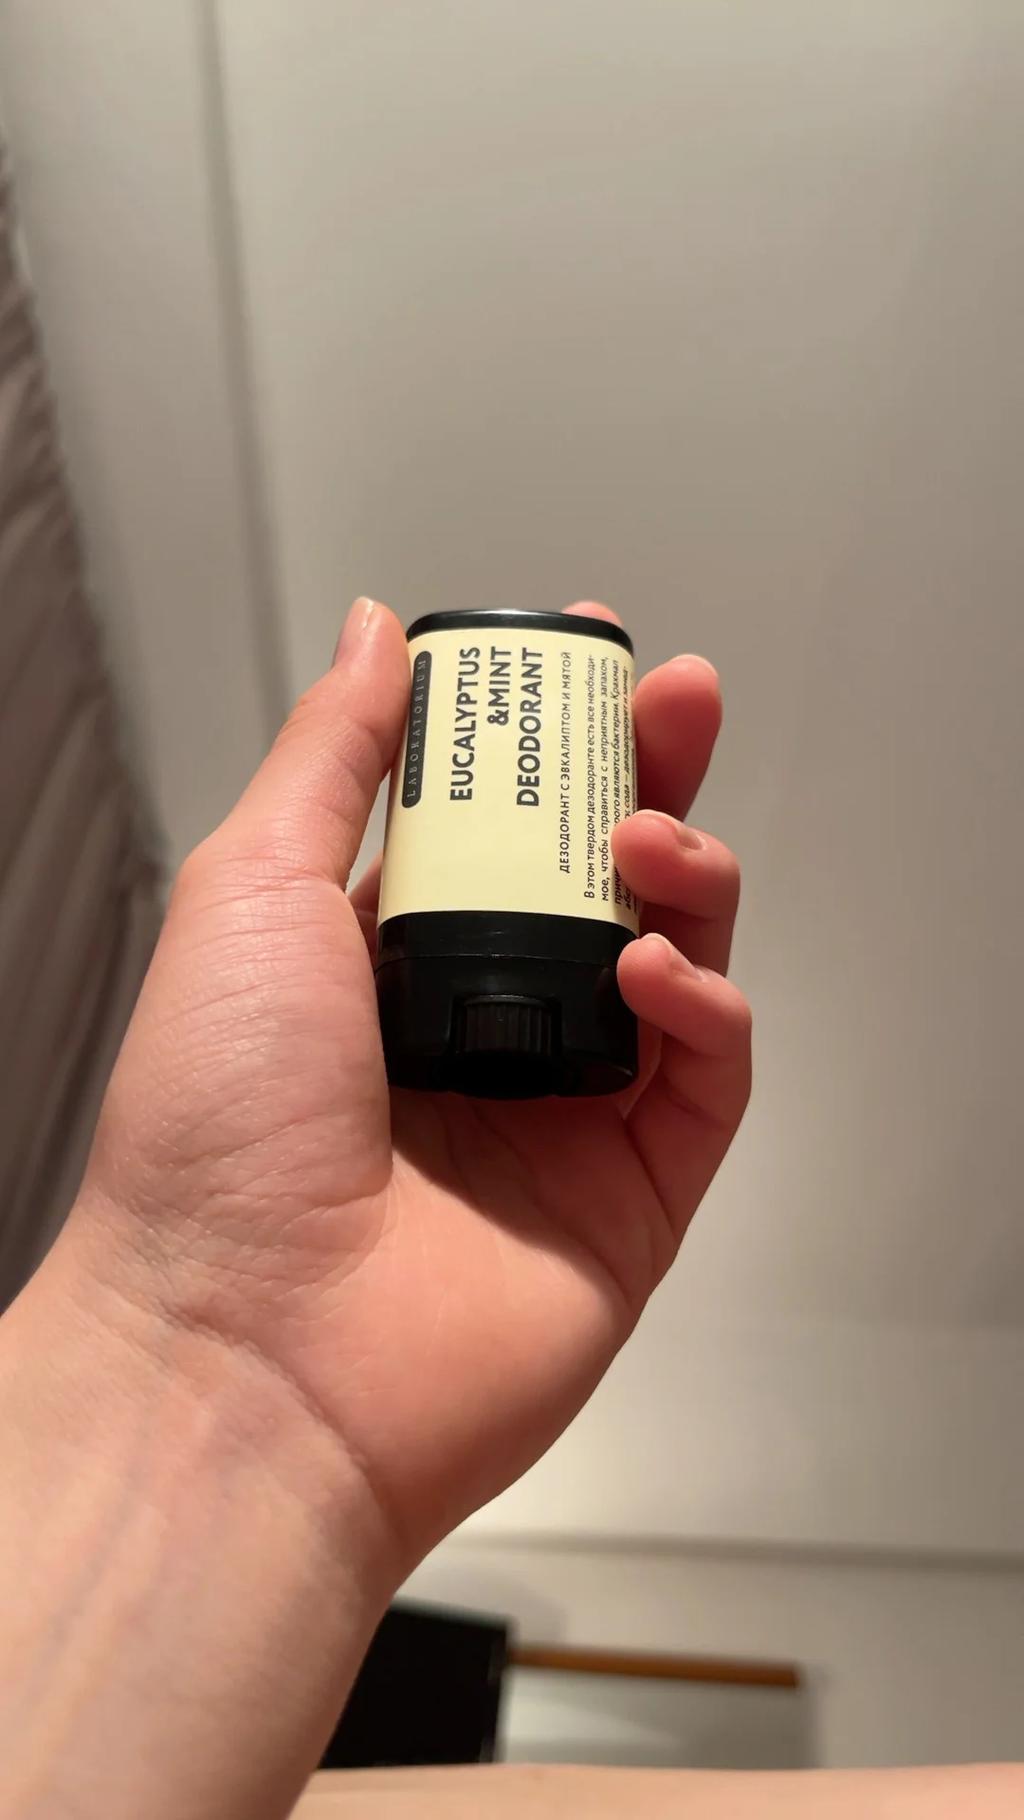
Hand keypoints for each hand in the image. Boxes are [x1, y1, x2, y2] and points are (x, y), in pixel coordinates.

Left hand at [71, 599, 750, 1566]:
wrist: (242, 1351)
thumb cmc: (214, 1128)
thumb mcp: (250, 890)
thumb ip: (331, 756)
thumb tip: (377, 639)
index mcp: (391, 958)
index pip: (504, 823)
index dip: (554, 739)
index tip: (589, 660)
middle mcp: (485, 1026)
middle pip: (607, 878)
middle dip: (652, 778)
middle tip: (679, 701)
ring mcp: (566, 1112)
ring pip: (678, 962)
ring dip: (686, 875)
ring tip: (648, 840)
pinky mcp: (634, 1196)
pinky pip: (707, 1076)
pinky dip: (701, 1005)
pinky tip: (648, 971)